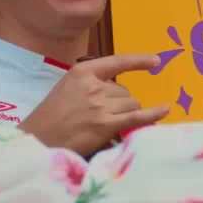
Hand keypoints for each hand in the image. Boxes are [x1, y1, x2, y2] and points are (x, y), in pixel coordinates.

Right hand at [20, 54, 170, 158]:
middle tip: (100, 118)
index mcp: (82, 72)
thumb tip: (119, 95)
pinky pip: (138, 116)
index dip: (139, 61)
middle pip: (125, 92)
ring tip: (104, 126)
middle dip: (120, 105)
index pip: (117, 62)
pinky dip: (153, 113)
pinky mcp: (106, 125)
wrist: (37, 140)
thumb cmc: (49, 118)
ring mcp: (101, 105)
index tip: (156, 62)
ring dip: (125, 116)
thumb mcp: (66, 89)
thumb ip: (90, 86)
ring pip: (131, 105)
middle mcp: (94, 85)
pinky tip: (165, 110)